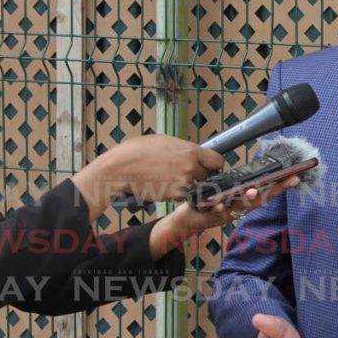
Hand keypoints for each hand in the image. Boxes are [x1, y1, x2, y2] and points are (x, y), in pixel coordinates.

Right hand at [73, 135, 223, 218]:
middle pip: (206, 176)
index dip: (213, 165)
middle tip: (183, 173)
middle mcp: (191, 168)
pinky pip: (181, 195)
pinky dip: (175, 193)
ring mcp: (184, 183)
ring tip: (168, 178)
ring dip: (186, 185)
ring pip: (194, 187)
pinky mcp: (174, 196)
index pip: (218, 161)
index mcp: (191, 151)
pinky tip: (162, 185)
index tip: (208, 166)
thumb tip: (192, 153)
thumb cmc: (137, 151)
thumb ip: (183, 149)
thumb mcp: (164, 141)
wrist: (120, 169)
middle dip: (198, 175)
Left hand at [147, 176, 299, 258]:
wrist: (187, 219)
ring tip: (254, 190)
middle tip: (286, 181)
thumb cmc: (209, 203)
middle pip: (259, 200)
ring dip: (247, 198)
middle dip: (274, 190)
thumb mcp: (226, 192)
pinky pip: (214, 213)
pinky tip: (218, 203)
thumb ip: (238, 187)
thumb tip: (252, 174)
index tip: (295, 177)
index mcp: (244, 201)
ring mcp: (226, 214)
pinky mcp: (211, 218)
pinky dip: (217, 208)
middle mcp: (239, 210)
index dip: (281, 186)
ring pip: (240, 206)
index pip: (266, 192)